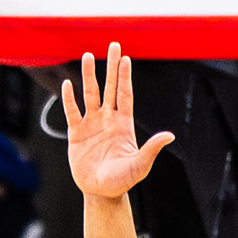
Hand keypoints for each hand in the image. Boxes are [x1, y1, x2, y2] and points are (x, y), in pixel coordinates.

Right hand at [63, 49, 175, 201]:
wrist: (101, 192)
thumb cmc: (123, 180)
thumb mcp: (140, 165)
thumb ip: (152, 149)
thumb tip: (169, 136)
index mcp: (124, 123)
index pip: (125, 94)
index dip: (125, 76)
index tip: (126, 58)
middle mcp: (108, 119)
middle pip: (110, 87)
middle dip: (111, 66)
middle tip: (113, 45)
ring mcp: (92, 124)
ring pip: (90, 94)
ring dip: (88, 75)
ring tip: (87, 55)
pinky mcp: (76, 133)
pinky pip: (72, 112)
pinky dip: (69, 99)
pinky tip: (67, 84)